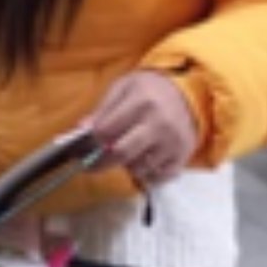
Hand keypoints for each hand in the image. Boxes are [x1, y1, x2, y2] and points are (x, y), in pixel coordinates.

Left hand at [86, 72, 200, 188]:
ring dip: (125, 165)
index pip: (107, 130)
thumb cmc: (148, 90)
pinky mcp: (183, 158)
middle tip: (91, 163)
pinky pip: (158, 178)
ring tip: (124, 152)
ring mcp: (173, 143)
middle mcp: (160, 124)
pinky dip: (145, 174)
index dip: (90, 141)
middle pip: (122, 153)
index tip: (81, 146)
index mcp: (142, 103)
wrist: (185, 95)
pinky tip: (140, 160)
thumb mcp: (122, 89)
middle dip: (102, 161)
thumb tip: (81, 130)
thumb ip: (102, 110)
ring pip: (139, 168)